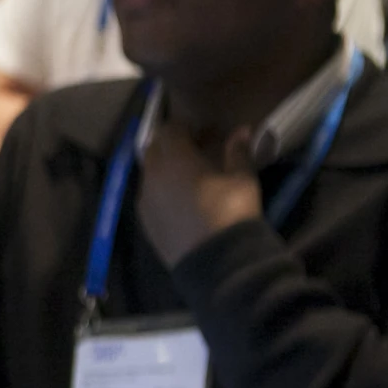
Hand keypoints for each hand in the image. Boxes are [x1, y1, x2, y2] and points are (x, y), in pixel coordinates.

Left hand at [136, 119, 261, 267]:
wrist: (217, 261)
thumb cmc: (232, 212)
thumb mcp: (243, 179)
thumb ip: (238, 151)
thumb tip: (242, 131)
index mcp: (174, 159)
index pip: (170, 130)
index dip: (187, 126)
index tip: (207, 130)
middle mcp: (152, 175)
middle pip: (154, 148)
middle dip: (172, 143)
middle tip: (197, 147)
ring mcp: (145, 200)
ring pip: (148, 172)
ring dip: (164, 166)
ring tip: (189, 173)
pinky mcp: (145, 221)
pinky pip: (148, 195)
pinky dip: (160, 188)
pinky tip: (179, 197)